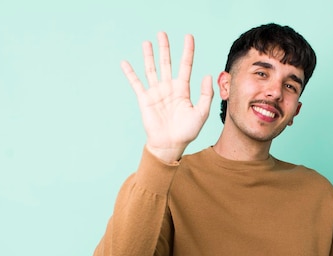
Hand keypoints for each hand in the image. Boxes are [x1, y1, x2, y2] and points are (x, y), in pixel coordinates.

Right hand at [121, 32, 213, 162]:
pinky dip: (130, 73)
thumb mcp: (202, 113)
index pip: (185, 66)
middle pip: (166, 63)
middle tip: (162, 33)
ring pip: (151, 69)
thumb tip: (207, 75)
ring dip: (149, 56)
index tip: (188, 37)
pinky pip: (136, 84)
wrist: (170, 145)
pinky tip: (125, 63)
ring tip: (147, 42)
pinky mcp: (145, 100)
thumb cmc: (187, 131)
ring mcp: (156, 93)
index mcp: (183, 90)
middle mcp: (168, 88)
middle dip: (165, 48)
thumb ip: (206, 95)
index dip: (187, 51)